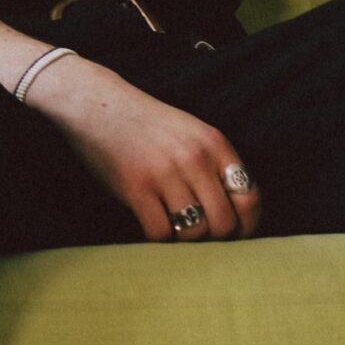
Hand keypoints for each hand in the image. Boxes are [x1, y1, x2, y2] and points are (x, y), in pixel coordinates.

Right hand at [19, 54, 262, 241]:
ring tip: (174, 229)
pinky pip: (161, 234)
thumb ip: (213, 165)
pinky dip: (159, 239)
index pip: (250, 198)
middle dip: (215, 240)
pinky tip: (152, 225)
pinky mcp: (136, 188)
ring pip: (195, 233)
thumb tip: (236, 215)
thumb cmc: (144, 124)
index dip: (247, 225)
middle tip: (201, 237)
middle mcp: (194, 158)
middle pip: (225, 224)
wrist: (95, 103)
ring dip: (185, 241)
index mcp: (214, 143)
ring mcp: (165, 173)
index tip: (235, 235)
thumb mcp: (190, 133)